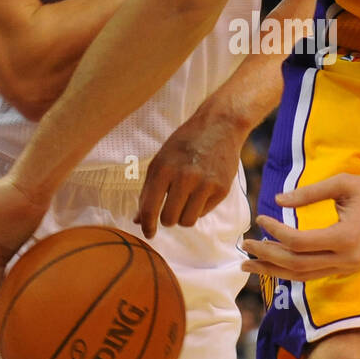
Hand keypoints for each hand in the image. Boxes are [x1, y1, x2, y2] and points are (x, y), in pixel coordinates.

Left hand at [136, 107, 247, 238]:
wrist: (220, 125)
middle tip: (171, 208)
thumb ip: (148, 190)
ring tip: (186, 200)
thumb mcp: (161, 160)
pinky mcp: (222, 189)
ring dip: (183, 216)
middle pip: (169, 220)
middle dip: (167, 219)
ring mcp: (205, 184)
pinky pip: (204, 213)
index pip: (150, 209)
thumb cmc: (185, 143)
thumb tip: (138, 220)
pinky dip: (199, 207)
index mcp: (164, 169)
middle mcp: (185, 178)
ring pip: (187, 221)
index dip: (147, 226)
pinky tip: (201, 190)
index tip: (149, 233)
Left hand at [241, 173, 359, 280]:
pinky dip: (289, 271)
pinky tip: (272, 265)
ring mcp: (346, 268)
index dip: (275, 232)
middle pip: (296, 265)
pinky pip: (312, 275)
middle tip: (244, 247)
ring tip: (248, 264)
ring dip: (273, 271)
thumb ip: (309, 193)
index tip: (260, 219)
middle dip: (267, 258)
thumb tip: (276, 200)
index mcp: (345, 237)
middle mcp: (345, 259)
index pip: (299, 243)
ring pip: (302, 276)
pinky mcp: (345, 269)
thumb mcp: (342, 184)